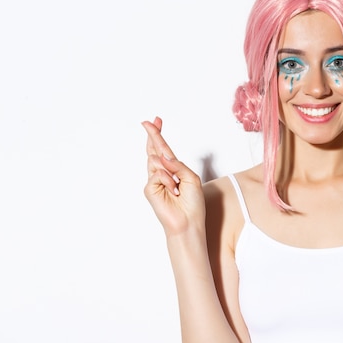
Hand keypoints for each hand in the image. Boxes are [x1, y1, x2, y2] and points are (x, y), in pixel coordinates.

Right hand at [142, 117, 204, 236]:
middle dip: (153, 135)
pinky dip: (168, 180)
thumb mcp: (191, 178)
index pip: (164, 150)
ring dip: (170, 171)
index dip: (159, 135)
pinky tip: (173, 190)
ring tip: (177, 187)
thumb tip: (162, 156)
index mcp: (174, 170)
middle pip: (154, 150)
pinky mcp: (150, 189)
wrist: (188, 222)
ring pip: (156, 160)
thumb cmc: (193, 204)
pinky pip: (157, 174)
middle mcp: (162, 173)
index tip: (157, 120)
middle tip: (149, 121)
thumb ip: (178, 165)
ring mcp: (154, 181)